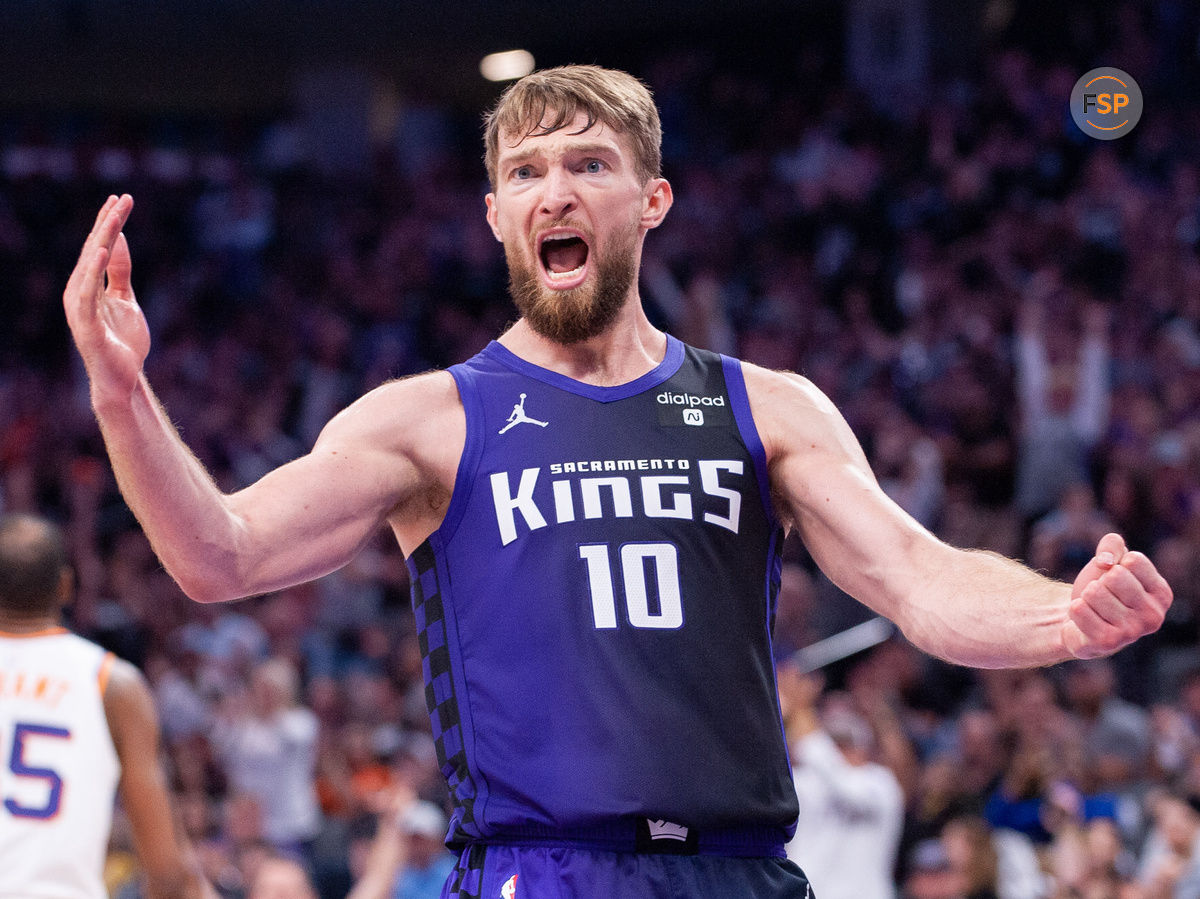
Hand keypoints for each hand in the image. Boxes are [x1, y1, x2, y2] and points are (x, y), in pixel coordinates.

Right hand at [62, 195, 149, 406]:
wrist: (123, 377)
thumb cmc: (122, 340)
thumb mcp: (126, 298)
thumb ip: (120, 271)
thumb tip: (119, 239)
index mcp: (87, 284)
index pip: (98, 245)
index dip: (109, 222)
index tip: (121, 198)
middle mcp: (78, 290)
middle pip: (93, 249)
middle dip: (108, 222)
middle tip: (122, 198)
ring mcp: (80, 306)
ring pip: (89, 265)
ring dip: (102, 239)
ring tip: (113, 216)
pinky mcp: (86, 322)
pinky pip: (88, 292)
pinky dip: (92, 270)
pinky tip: (100, 250)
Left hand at [1061, 533, 1171, 658]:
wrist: (1079, 618)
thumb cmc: (1102, 587)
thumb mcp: (1110, 559)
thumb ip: (1112, 544)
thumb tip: (1106, 561)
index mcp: (1161, 594)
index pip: (1134, 561)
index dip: (1115, 564)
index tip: (1115, 578)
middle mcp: (1153, 616)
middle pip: (1115, 576)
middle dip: (1100, 581)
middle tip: (1102, 596)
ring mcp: (1132, 632)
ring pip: (1094, 592)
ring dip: (1086, 596)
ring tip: (1094, 608)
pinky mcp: (1107, 643)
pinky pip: (1078, 609)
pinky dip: (1075, 609)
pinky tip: (1085, 620)